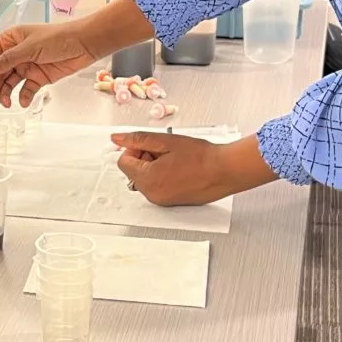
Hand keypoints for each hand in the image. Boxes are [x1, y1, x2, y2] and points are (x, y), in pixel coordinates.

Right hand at [0, 23, 95, 107]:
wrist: (84, 44)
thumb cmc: (58, 37)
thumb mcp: (30, 47)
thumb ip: (8, 60)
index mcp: (10, 39)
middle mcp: (15, 53)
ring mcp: (26, 65)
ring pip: (8, 82)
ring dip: (5, 93)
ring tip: (7, 103)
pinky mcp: (37, 77)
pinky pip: (25, 89)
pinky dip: (23, 96)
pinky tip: (24, 101)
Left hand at [111, 132, 231, 205]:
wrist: (225, 170)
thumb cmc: (201, 156)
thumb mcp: (164, 141)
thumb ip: (137, 139)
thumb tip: (116, 138)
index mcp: (147, 179)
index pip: (123, 161)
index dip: (135, 149)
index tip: (150, 145)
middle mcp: (152, 194)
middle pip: (133, 172)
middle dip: (144, 158)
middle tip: (165, 151)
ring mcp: (162, 201)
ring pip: (145, 179)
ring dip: (154, 167)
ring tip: (175, 160)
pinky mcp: (172, 203)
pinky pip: (158, 187)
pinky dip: (163, 176)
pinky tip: (180, 169)